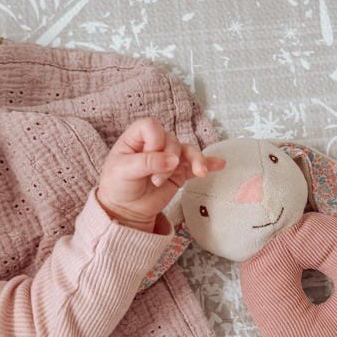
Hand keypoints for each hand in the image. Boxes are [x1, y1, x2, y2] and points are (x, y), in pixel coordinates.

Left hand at [96, 118, 224, 232]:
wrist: (125, 210)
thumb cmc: (118, 186)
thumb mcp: (124, 171)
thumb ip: (147, 162)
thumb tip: (173, 160)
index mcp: (136, 137)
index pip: (151, 126)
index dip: (154, 141)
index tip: (148, 158)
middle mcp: (155, 143)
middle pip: (172, 140)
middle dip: (168, 160)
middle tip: (155, 181)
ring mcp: (169, 157)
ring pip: (187, 150)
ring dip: (194, 160)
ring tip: (199, 172)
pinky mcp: (179, 172)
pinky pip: (195, 166)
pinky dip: (207, 164)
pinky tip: (219, 164)